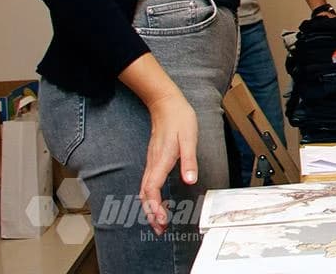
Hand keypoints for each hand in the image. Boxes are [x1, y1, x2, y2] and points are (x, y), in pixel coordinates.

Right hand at [140, 91, 198, 234]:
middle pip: (146, 195)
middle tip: (160, 229)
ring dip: (150, 208)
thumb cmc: (179, 120)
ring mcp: (152, 163)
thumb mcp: (189, 138)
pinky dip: (151, 197)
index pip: (152, 189)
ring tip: (158, 222)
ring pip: (145, 191)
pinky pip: (148, 184)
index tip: (162, 219)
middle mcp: (153, 164)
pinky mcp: (154, 161)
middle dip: (151, 214)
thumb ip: (189, 160)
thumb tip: (190, 180)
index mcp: (161, 161)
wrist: (166, 105)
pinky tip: (157, 202)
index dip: (155, 206)